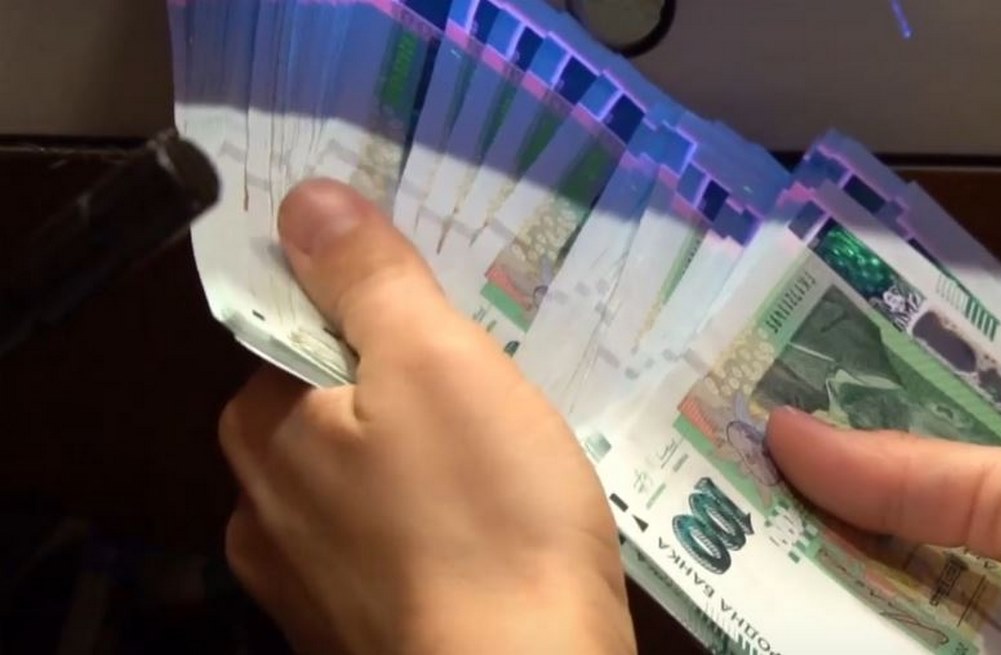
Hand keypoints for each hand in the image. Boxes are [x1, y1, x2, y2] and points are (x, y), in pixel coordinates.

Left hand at [217, 179, 634, 653]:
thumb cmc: (484, 513)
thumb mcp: (434, 363)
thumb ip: (367, 279)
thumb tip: (302, 201)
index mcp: (265, 429)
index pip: (299, 330)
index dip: (375, 307)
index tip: (450, 311)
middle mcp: (265, 510)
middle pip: (336, 408)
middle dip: (406, 384)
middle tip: (496, 374)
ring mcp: (311, 587)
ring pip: (372, 481)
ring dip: (427, 459)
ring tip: (510, 451)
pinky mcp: (366, 635)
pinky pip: (401, 548)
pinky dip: (440, 527)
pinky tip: (498, 528)